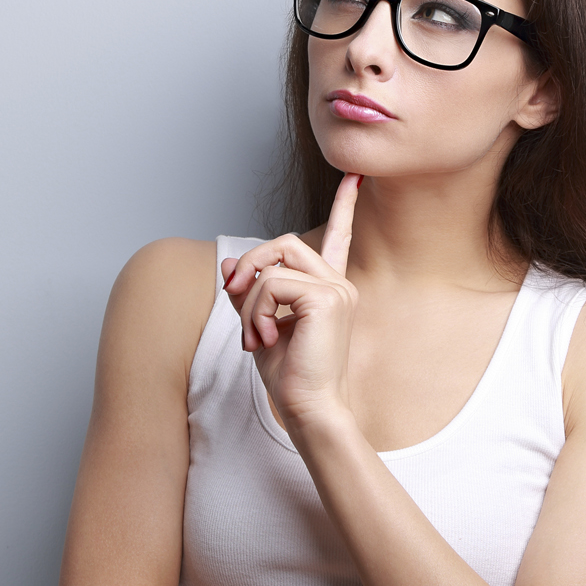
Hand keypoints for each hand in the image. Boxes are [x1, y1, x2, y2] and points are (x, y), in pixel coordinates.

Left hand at [220, 172, 359, 429]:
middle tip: (232, 296)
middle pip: (283, 243)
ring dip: (249, 300)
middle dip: (249, 267)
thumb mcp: (259, 325)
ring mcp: (336, 289)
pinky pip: (272, 285)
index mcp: (329, 288)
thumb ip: (248, 293)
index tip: (355, 177)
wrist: (309, 409)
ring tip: (253, 334)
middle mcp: (338, 283)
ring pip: (273, 266)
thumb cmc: (290, 376)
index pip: (339, 236)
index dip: (345, 205)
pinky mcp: (326, 299)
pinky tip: (263, 338)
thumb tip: (229, 263)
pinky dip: (255, 312)